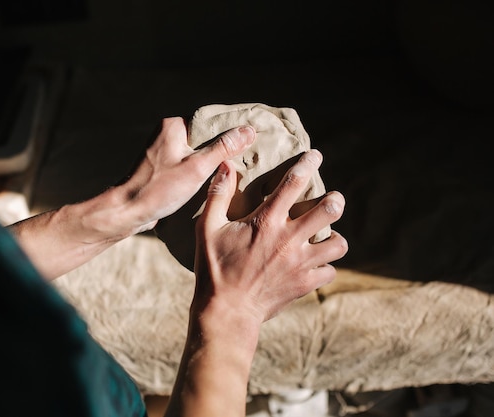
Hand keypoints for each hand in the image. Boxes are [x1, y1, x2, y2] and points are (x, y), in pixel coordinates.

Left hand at [118, 117, 255, 233]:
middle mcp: (167, 133)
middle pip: (205, 135)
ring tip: (238, 166)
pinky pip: (188, 162)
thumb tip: (248, 131)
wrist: (127, 211)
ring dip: (213, 159)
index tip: (254, 134)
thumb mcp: (198, 168)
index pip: (211, 120)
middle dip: (225, 145)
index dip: (232, 127)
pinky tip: (215, 178)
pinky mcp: (162, 167)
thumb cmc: (159, 188)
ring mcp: (163, 150)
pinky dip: (201, 169)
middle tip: (250, 153)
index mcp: (173, 125)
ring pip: (197, 150)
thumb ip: (223, 148)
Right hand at [165, 150, 346, 416]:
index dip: (307, 164)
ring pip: (338, 244)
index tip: (316, 156)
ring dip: (335, 237)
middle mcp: (289, 239)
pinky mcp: (304, 284)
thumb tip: (226, 167)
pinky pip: (329, 271)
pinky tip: (316, 265)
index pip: (293, 183)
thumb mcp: (207, 229)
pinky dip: (325, 267)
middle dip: (335, 200)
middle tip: (332, 199)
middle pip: (329, 210)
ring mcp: (300, 263)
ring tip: (327, 236)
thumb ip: (218, 196)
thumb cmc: (214, 268)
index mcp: (267, 221)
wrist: (226, 312)